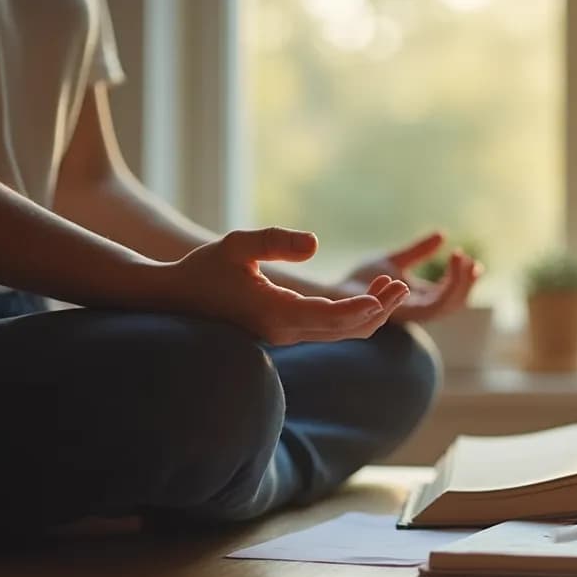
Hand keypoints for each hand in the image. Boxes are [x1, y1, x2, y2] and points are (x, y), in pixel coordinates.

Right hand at [165, 227, 409, 344]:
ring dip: (369, 314)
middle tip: (402, 285)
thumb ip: (274, 240)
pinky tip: (368, 296)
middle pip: (345, 329)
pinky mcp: (285, 332)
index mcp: (275, 313)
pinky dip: (353, 316)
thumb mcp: (237, 243)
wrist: (175, 297)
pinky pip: (329, 331)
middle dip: (378, 309)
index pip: (332, 318)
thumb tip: (314, 245)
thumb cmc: (204, 267)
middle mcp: (284, 331)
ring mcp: (285, 336)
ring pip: (340, 333)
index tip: (389, 292)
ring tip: (392, 288)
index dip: (365, 307)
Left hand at [340, 231, 481, 322]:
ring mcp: (408, 314)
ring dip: (457, 283)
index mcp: (420, 300)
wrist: (335, 289)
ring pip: (445, 306)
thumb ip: (419, 251)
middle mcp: (417, 309)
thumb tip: (443, 234)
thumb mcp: (396, 260)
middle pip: (453, 303)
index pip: (451, 295)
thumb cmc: (361, 278)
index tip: (472, 260)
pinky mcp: (399, 313)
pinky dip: (442, 288)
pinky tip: (442, 266)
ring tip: (459, 259)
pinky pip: (428, 307)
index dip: (465, 280)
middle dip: (465, 282)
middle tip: (468, 259)